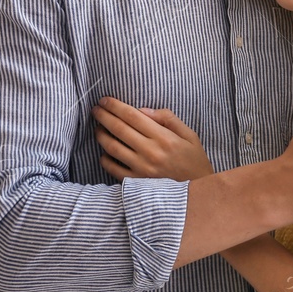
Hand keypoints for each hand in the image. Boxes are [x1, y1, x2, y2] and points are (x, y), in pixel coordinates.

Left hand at [94, 97, 214, 180]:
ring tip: (98, 128)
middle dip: (104, 116)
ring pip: (112, 148)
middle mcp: (150, 152)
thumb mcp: (190, 135)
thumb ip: (168, 119)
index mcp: (164, 138)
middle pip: (119, 129)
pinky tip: (104, 151)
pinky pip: (113, 169)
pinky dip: (105, 158)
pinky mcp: (136, 182)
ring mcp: (141, 168)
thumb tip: (143, 110)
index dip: (116, 106)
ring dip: (101, 135)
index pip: (134, 116)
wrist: (196, 191)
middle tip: (96, 109)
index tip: (105, 100)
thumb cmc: (194, 161)